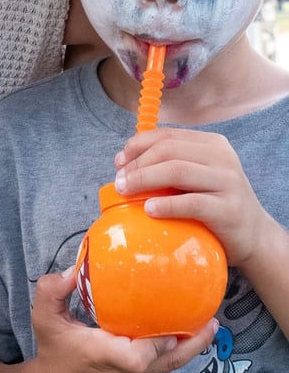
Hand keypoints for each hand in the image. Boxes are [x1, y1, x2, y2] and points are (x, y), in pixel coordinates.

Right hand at [30, 267, 217, 372]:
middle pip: (168, 363)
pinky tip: (182, 342)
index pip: (141, 356)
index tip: (175, 322)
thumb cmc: (52, 354)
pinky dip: (171, 360)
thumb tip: (72, 269)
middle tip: (210, 320)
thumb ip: (52, 289)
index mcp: (102, 359)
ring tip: (206, 327)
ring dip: (187, 350)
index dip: (162, 341)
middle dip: (192, 342)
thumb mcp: (44, 318)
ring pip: (170, 371)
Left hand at [115, 128, 278, 267]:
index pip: (167, 136)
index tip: (119, 162)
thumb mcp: (197, 178)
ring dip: (144, 179)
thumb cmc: (214, 205)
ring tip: (125, 191)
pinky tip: (149, 210)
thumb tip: (124, 163)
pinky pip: (192, 202)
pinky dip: (166, 205)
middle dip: (137, 164)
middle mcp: (222, 158)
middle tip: (119, 182)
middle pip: (168, 151)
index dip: (138, 145)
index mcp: (212, 144)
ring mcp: (228, 183)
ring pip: (177, 171)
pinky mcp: (228, 209)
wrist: (254, 236)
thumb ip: (170, 165)